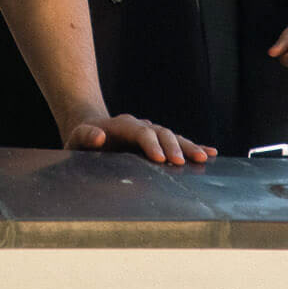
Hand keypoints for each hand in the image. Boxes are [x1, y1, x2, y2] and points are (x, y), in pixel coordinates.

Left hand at [62, 112, 215, 165]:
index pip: (140, 131)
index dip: (151, 144)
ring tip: (203, 158)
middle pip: (161, 132)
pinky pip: (178, 142)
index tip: (160, 159)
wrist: (91, 134)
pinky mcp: (158, 142)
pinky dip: (194, 146)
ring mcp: (151, 133)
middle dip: (173, 147)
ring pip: (173, 137)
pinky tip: (210, 152)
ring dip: (188, 147)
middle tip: (181, 162)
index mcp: (122, 125)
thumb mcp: (76, 138)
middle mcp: (141, 126)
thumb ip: (85, 137)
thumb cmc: (82, 140)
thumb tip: (100, 137)